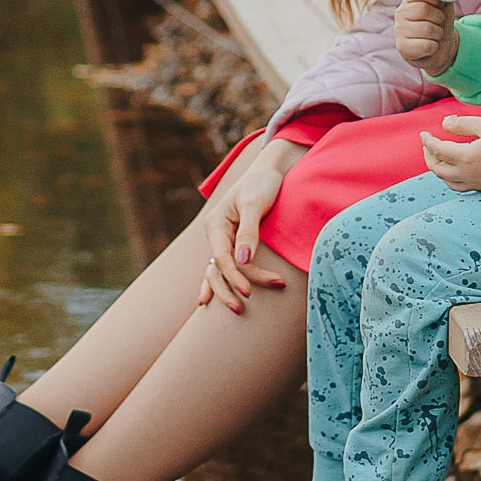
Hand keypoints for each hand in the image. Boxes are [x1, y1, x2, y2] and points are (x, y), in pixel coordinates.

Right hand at [197, 138, 303, 312]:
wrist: (269, 171)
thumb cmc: (262, 183)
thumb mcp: (255, 203)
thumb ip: (249, 232)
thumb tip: (242, 261)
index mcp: (216, 224)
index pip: (222, 258)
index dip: (235, 276)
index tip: (250, 291)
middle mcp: (215, 233)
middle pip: (217, 268)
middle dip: (227, 289)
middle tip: (240, 308)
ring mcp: (222, 239)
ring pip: (218, 271)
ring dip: (226, 289)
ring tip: (237, 310)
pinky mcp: (233, 243)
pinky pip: (224, 267)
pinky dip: (222, 282)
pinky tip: (211, 300)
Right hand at [395, 0, 458, 74]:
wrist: (438, 49)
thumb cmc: (439, 24)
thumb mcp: (444, 8)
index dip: (437, 2)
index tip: (440, 8)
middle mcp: (400, 12)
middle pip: (424, 9)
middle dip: (439, 18)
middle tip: (439, 23)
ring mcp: (399, 30)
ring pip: (427, 29)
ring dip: (438, 34)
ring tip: (435, 35)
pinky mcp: (402, 47)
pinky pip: (426, 45)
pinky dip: (434, 47)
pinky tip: (429, 46)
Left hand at [421, 114, 480, 191]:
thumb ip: (462, 124)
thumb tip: (444, 124)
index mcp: (465, 157)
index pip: (437, 150)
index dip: (427, 141)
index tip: (423, 133)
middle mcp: (467, 173)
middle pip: (437, 168)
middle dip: (428, 156)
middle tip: (427, 145)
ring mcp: (474, 183)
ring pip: (446, 180)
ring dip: (437, 169)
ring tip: (436, 157)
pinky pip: (457, 186)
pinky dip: (448, 178)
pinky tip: (452, 169)